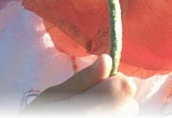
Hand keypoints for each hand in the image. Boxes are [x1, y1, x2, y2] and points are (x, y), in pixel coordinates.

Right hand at [23, 54, 138, 114]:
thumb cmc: (40, 116)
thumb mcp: (54, 95)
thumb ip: (83, 79)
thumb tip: (107, 59)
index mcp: (88, 109)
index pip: (125, 87)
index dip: (113, 80)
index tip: (98, 81)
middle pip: (131, 103)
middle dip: (115, 97)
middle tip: (91, 99)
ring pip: (129, 113)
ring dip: (116, 109)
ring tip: (92, 109)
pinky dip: (113, 114)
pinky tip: (96, 113)